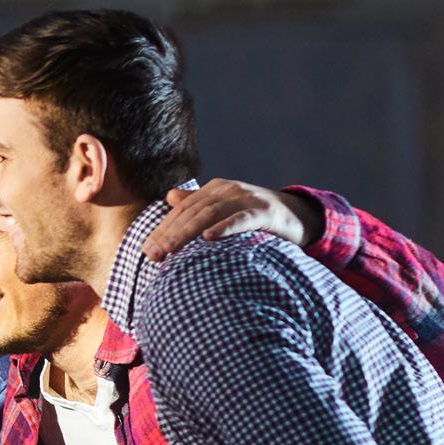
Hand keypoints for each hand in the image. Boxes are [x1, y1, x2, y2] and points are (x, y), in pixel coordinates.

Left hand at [144, 180, 323, 259]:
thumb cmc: (254, 216)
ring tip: (169, 250)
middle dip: (169, 234)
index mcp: (215, 189)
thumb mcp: (225, 208)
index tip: (146, 250)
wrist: (297, 215)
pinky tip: (208, 238)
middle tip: (152, 255)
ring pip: (210, 214)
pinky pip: (241, 219)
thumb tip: (170, 197)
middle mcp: (228, 190)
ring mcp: (247, 198)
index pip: (182, 210)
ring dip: (186, 233)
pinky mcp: (264, 211)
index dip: (162, 229)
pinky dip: (224, 227)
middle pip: (191, 212)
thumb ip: (198, 202)